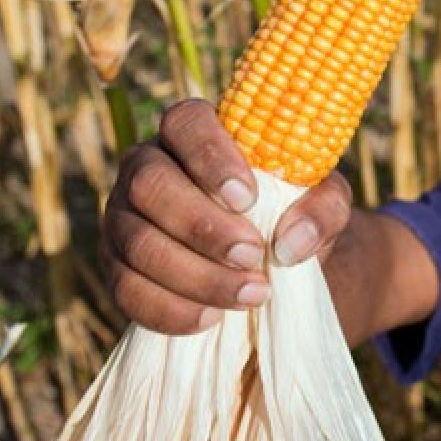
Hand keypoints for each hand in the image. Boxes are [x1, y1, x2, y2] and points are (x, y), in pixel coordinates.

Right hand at [101, 98, 353, 334]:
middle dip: (201, 226)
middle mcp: (145, 165)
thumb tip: (291, 243)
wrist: (265, 260)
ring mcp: (122, 216)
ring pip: (138, 243)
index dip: (209, 157)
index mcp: (191, 131)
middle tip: (252, 256)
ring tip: (249, 294)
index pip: (185, 123)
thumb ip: (323, 208)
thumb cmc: (289, 211)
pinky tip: (212, 318)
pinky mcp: (116, 267)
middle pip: (150, 184)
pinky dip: (171, 310)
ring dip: (195, 276)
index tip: (246, 197)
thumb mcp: (322, 200)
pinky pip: (127, 290)